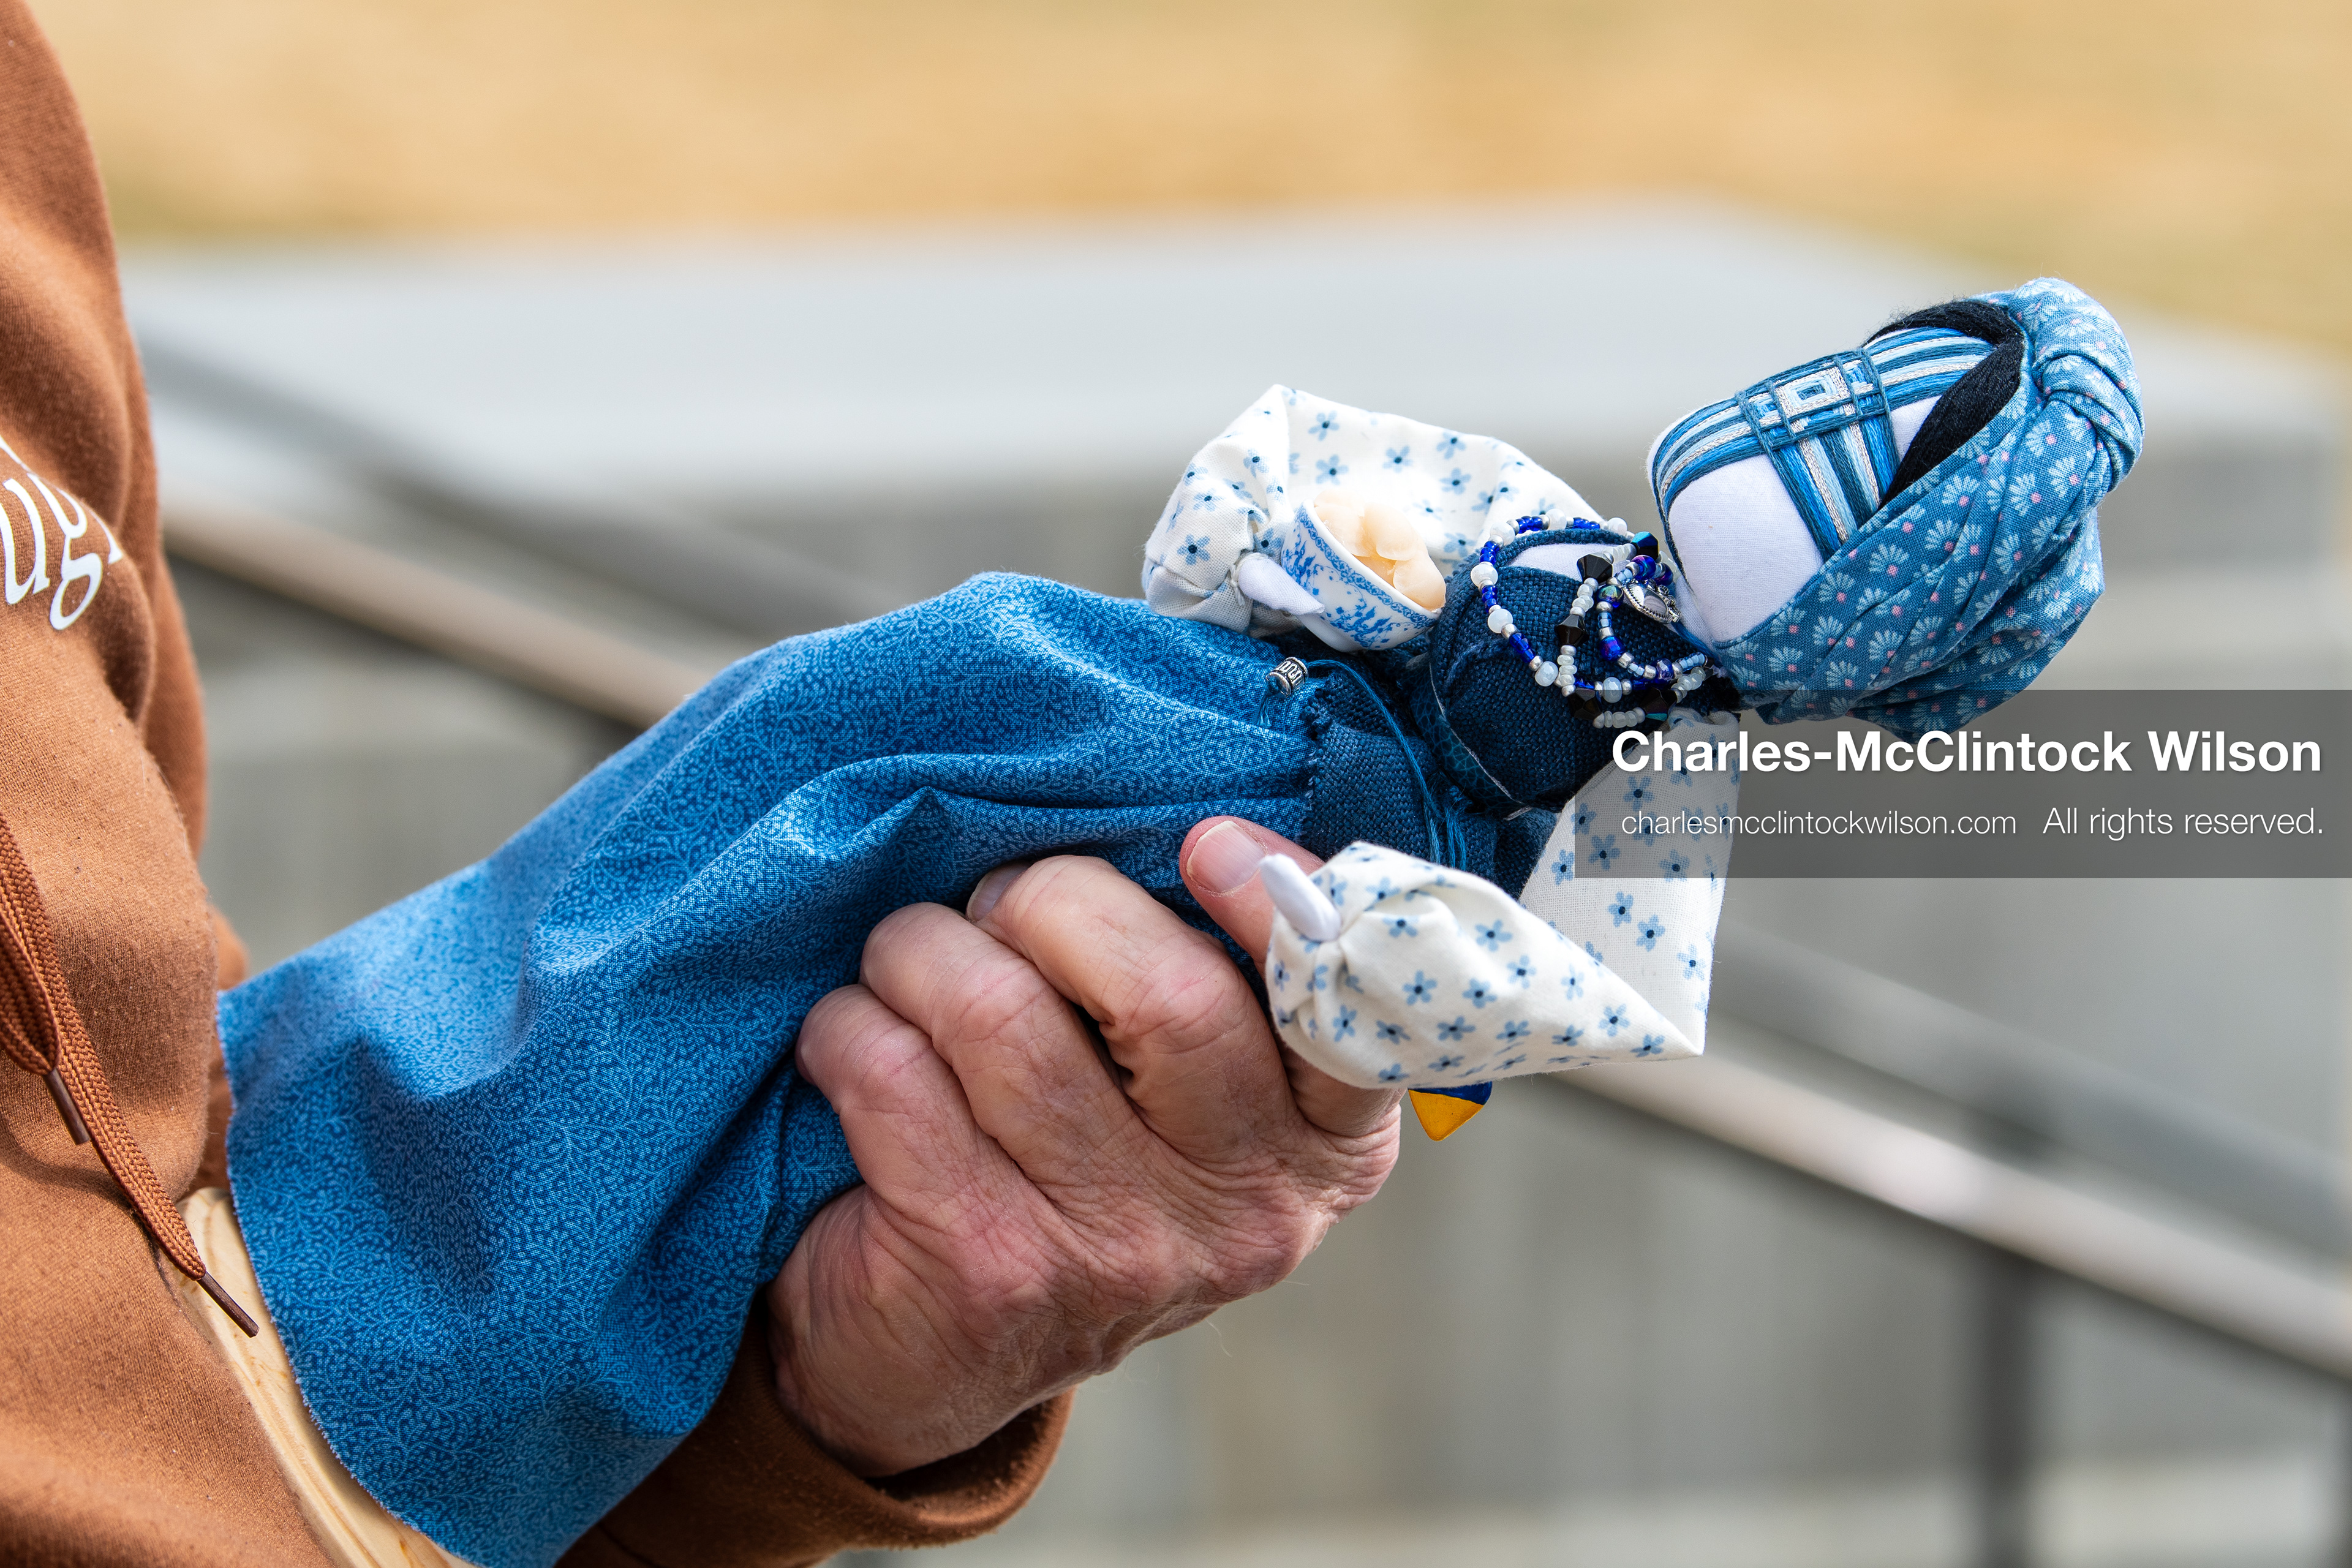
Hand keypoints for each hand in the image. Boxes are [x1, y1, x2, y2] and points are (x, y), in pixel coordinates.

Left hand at [764, 817, 1401, 1474]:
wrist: (935, 1356)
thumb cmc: (1074, 1164)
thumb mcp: (1191, 1098)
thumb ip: (1223, 976)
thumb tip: (1203, 829)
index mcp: (1323, 1147)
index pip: (1349, 1014)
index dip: (1280, 910)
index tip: (1205, 843)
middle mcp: (1244, 1213)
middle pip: (1163, 994)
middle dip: (1046, 902)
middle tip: (996, 905)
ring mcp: (1118, 1252)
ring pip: (1002, 1014)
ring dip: (922, 952)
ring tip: (907, 962)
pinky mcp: (986, 1272)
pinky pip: (892, 1073)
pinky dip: (849, 1027)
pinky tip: (851, 1042)